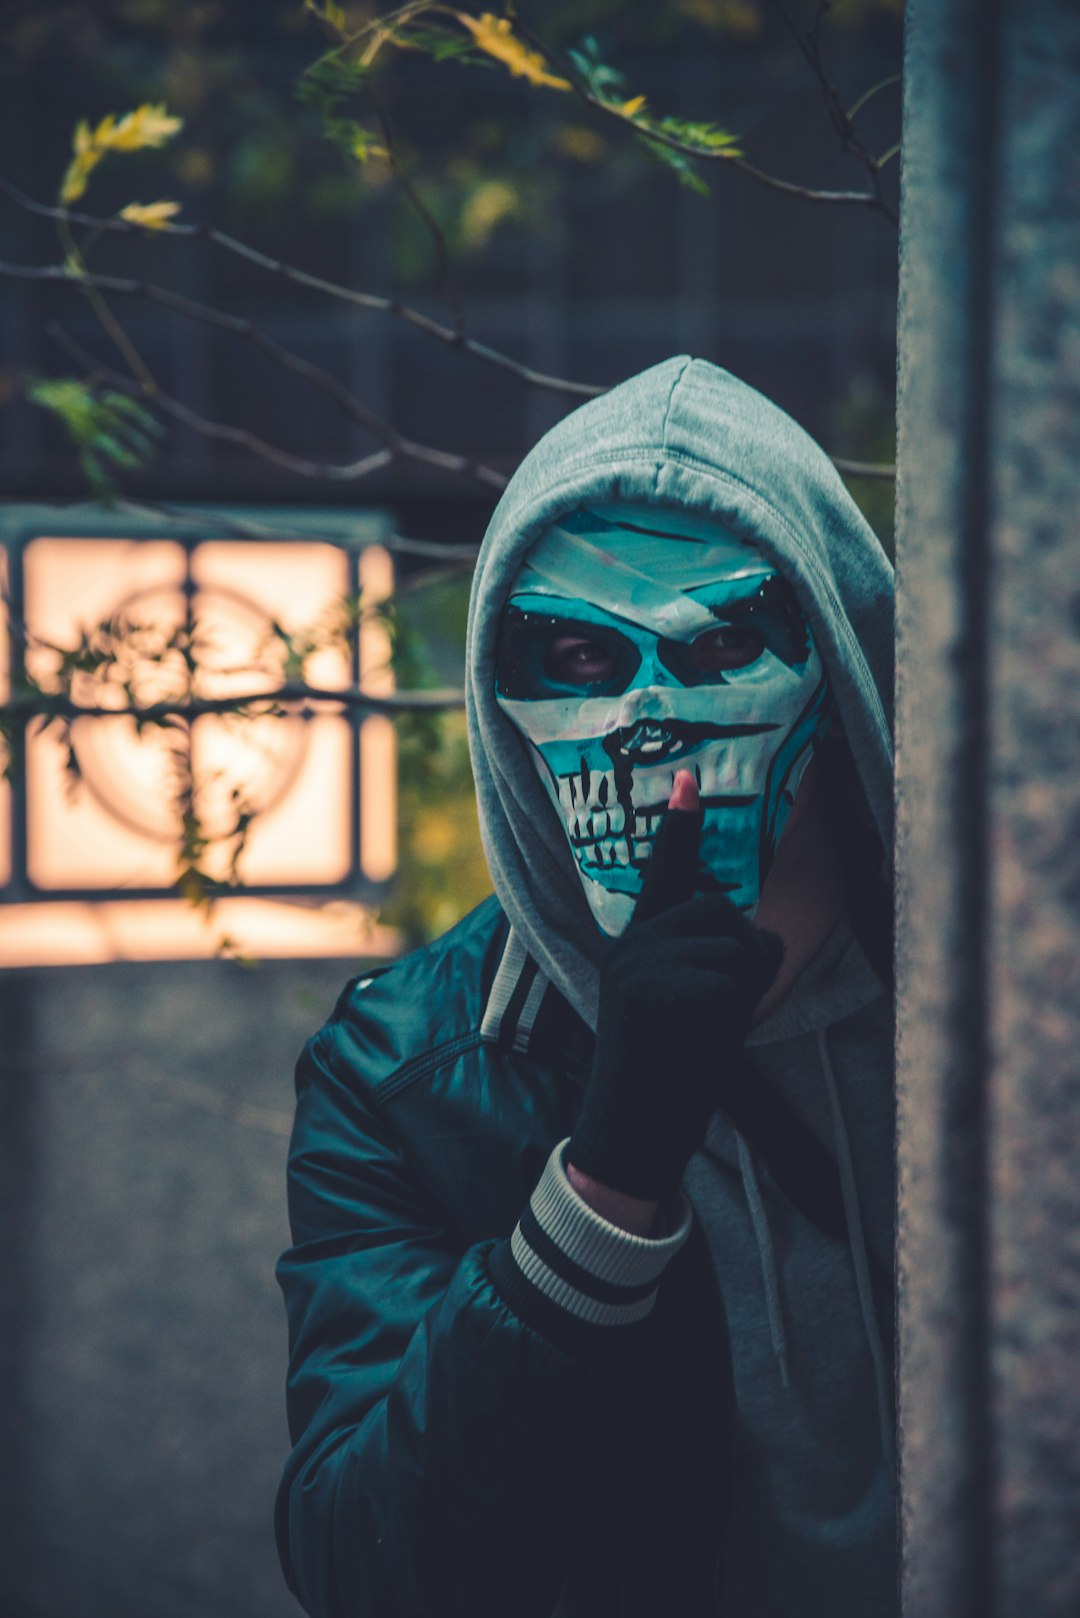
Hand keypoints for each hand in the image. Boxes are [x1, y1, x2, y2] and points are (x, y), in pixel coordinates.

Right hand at [566, 769, 784, 1203]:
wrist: (630, 1135)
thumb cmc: (665, 1078)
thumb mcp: (679, 1007)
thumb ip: (704, 962)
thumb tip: (761, 935)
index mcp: (632, 948)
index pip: (662, 877)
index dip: (679, 827)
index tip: (688, 777)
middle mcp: (632, 948)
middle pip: (722, 913)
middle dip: (742, 959)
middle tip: (712, 1016)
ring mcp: (643, 967)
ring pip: (736, 944)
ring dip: (742, 987)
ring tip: (703, 1032)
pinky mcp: (661, 991)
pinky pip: (737, 978)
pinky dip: (735, 1011)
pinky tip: (699, 1042)